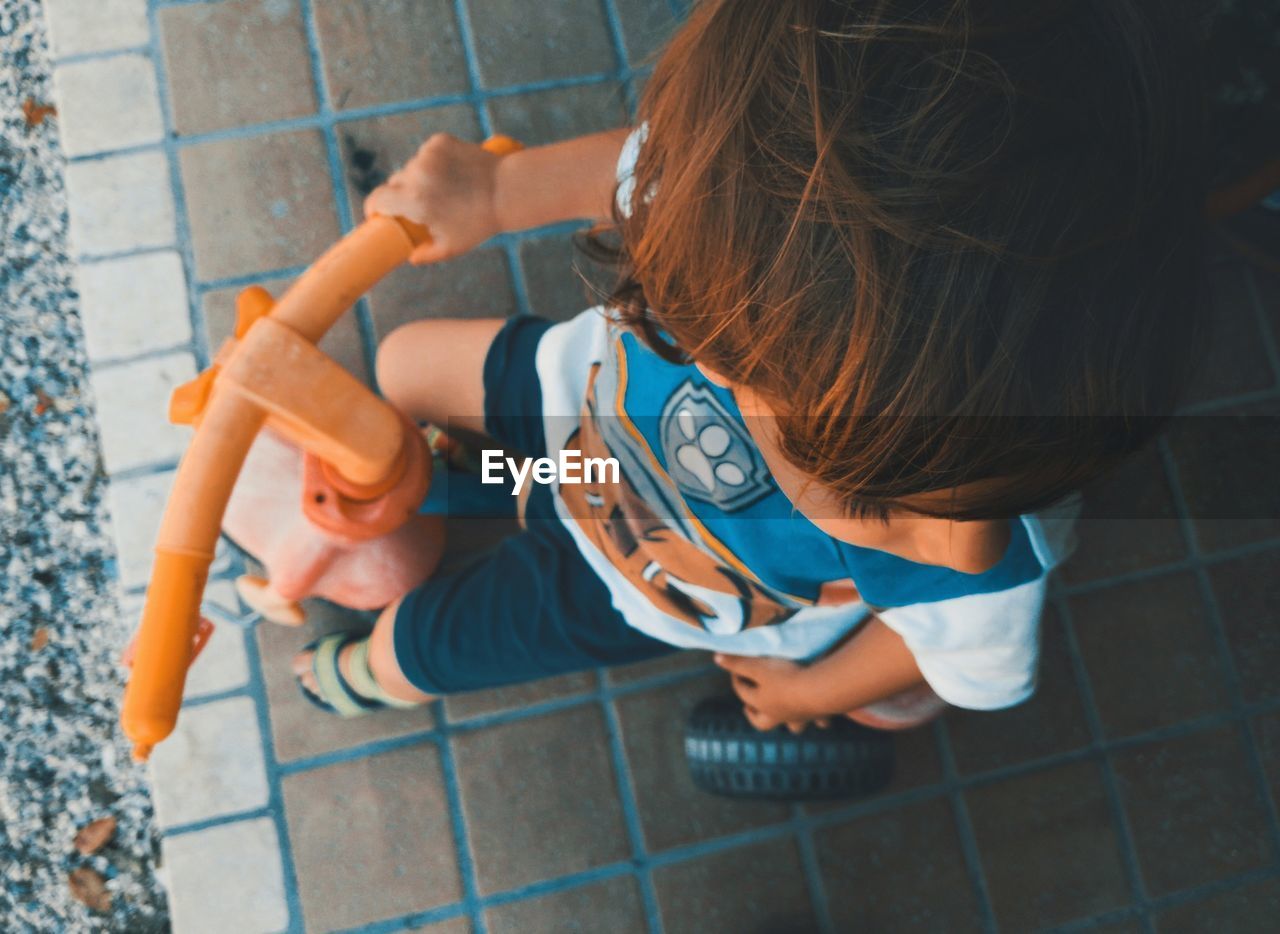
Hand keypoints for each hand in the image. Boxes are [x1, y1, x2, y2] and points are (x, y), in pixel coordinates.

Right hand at [363, 133, 506, 264]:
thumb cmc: (478, 222)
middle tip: (421, 206)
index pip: (377, 200)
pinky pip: (426, 154)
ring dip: (419, 178)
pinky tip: (451, 173)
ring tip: (445, 190)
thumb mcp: (451, 247)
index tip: (377, 215)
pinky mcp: (439, 141)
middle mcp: (416, 174)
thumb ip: (425, 255)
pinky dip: (433, 162)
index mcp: (413, 201)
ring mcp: (428, 155)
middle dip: (401, 195)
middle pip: (394, 183)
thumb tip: (410, 258)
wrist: (508, 190)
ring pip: (411, 168)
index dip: (374, 209)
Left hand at [713, 653, 831, 733]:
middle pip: (762, 722)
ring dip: (789, 723)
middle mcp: (780, 715)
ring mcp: (801, 717)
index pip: (743, 692)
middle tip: (748, 708)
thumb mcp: (758, 666)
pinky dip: (820, 720)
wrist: (821, 691)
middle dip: (754, 716)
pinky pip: (821, 721)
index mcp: (762, 704)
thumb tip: (716, 658)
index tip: (734, 668)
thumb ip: (737, 662)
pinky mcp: (821, 714)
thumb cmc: (786, 677)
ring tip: (786, 713)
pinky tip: (821, 717)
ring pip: (793, 727)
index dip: (737, 679)